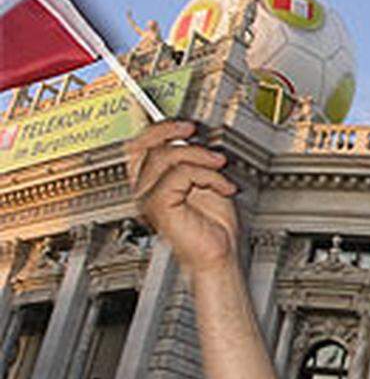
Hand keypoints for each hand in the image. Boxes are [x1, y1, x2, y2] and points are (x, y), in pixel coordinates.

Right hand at [126, 120, 238, 273]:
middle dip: (170, 132)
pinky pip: (181, 174)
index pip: (138, 147)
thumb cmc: (212, 223)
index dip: (158, 130)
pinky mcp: (158, 206)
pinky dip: (209, 176)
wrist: (219, 253)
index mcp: (151, 182)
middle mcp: (144, 189)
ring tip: (220, 168)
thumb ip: (193, 159)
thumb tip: (193, 136)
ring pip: (165, 157)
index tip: (185, 125)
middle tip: (193, 131)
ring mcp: (148, 198)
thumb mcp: (206, 180)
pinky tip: (223, 188)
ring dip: (201, 158)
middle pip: (144, 146)